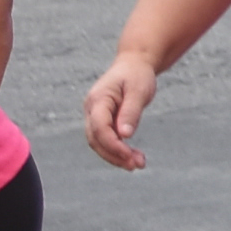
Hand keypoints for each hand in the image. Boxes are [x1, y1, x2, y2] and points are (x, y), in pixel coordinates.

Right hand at [82, 52, 161, 171]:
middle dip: (114, 155)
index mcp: (98, 99)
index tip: (130, 156)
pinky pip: (105, 139)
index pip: (100, 128)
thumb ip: (131, 112)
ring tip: (137, 164)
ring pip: (98, 142)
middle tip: (137, 165)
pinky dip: (117, 150)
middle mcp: (91, 108)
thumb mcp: (139, 91)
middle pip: (95, 139)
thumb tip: (124, 135)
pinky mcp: (101, 120)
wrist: (134, 65)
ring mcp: (94, 115)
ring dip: (115, 156)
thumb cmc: (137, 75)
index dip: (113, 145)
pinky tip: (132, 156)